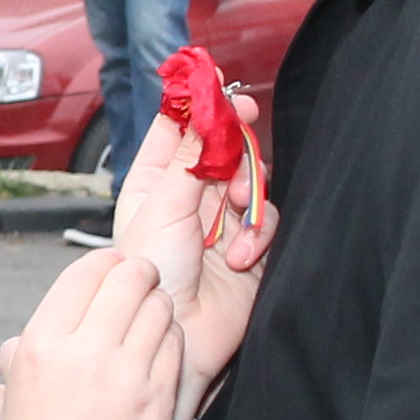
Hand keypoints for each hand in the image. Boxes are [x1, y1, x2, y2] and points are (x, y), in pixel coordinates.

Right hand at [0, 251, 183, 419]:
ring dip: (157, 307)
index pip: (88, 271)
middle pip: (131, 276)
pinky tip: (160, 354)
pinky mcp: (158, 400)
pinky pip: (175, 346)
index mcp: (39, 346)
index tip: (112, 273)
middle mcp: (83, 352)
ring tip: (150, 320)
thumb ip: (21, 362)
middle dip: (139, 275)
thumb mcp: (5, 405)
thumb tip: (25, 340)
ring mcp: (125, 375)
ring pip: (159, 307)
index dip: (107, 265)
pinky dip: (171, 341)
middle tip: (140, 285)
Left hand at [111, 81, 276, 419]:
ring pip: (252, 179)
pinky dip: (257, 234)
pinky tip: (239, 256)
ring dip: (249, 188)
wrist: (177, 334)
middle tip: (247, 121)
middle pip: (224, 147)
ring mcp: (221, 222)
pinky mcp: (249, 247)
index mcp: (157, 182)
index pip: (181, 129)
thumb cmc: (153, 275)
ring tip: (237, 209)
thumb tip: (205, 105)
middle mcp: (190, 197)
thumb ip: (192, 155)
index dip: (200, 105)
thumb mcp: (165, 205)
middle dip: (236, 142)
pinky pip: (266, 219)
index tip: (219, 86)